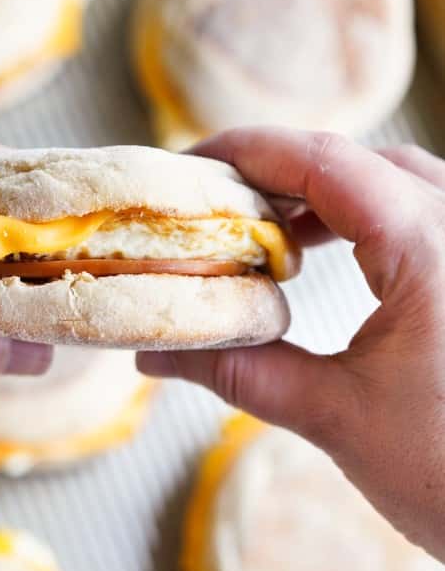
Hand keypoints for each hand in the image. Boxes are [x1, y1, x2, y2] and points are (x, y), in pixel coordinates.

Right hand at [138, 129, 444, 559]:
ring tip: (263, 230)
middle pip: (360, 162)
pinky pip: (421, 215)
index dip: (248, 152)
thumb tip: (154, 353)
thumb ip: (241, 371)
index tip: (189, 169)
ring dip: (324, 196)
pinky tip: (329, 252)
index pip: (325, 161)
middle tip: (214, 205)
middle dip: (280, 174)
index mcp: (432, 246)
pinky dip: (365, 220)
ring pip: (396, 183)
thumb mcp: (336, 417)